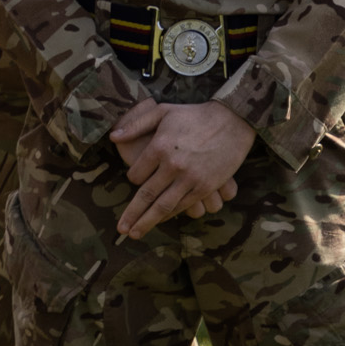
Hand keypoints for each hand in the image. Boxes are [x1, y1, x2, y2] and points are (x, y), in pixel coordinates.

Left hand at [109, 100, 253, 236]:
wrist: (232, 121)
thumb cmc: (194, 115)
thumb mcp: (162, 112)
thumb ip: (136, 124)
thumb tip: (112, 137)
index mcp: (160, 147)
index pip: (136, 174)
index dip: (132, 179)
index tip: (133, 180)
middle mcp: (173, 166)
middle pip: (147, 195)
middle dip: (132, 215)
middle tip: (121, 230)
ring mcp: (191, 178)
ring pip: (164, 206)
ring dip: (148, 222)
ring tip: (135, 233)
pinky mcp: (206, 186)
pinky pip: (185, 205)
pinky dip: (171, 215)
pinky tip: (161, 220)